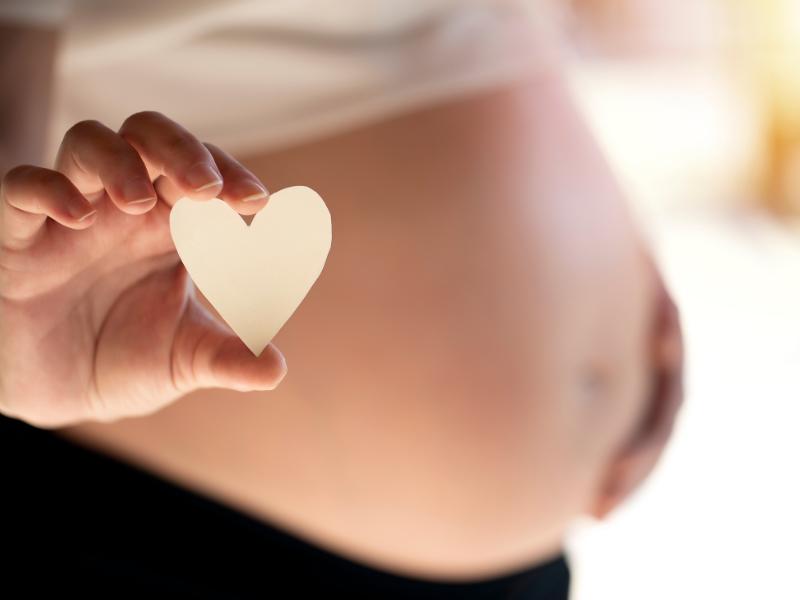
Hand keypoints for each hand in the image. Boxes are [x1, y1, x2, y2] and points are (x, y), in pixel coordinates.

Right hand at [0, 112, 286, 427]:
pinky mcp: (18, 238)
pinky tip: (78, 216)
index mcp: (171, 226)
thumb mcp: (184, 361)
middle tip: (208, 187)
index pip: (203, 173)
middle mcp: (123, 209)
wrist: (59, 394)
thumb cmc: (127, 361)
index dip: (231, 175)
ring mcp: (69, 216)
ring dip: (119, 160)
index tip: (259, 202)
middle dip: (182, 150)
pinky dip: (48, 189)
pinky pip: (22, 187)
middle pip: (149, 138)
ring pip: (88, 143)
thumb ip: (230, 359)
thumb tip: (276, 370)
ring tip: (138, 201)